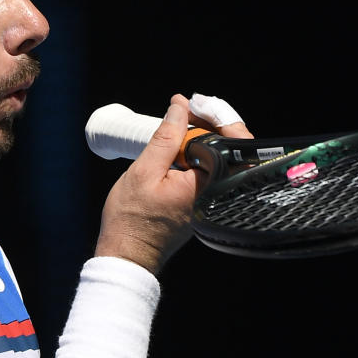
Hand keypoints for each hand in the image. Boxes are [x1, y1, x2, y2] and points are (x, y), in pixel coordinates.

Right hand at [94, 94, 252, 273]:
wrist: (126, 255)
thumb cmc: (131, 219)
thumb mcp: (144, 171)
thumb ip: (166, 138)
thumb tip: (179, 109)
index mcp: (208, 185)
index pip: (231, 143)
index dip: (216, 117)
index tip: (193, 103)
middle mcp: (215, 193)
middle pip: (228, 147)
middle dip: (210, 120)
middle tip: (185, 106)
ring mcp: (210, 198)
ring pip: (217, 156)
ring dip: (201, 133)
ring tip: (179, 117)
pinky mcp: (201, 200)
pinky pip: (207, 168)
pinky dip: (196, 150)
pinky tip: (178, 140)